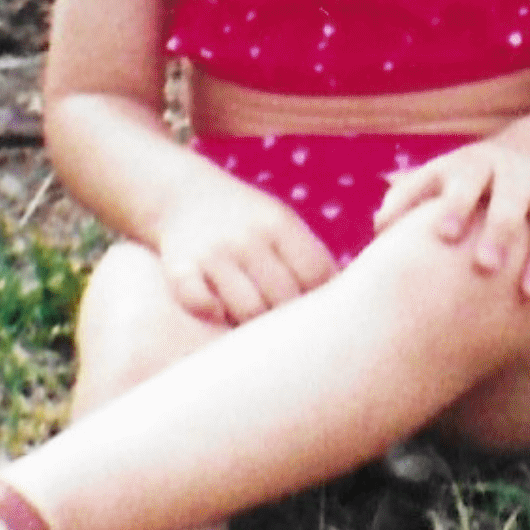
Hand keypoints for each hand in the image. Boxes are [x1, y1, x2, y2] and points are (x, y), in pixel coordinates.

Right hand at [155, 179, 336, 326]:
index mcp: (281, 224)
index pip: (317, 275)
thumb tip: (350, 311)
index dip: (322, 303)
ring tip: (256, 330)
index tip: (319, 318)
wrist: (180, 194)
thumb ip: (312, 262)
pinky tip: (217, 311)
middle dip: (289, 322)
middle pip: (284, 298)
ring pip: (247, 309)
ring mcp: (213, 252)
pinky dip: (211, 313)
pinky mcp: (179, 267)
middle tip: (288, 336)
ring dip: (252, 324)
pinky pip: (200, 303)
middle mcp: (248, 237)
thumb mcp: (282, 225)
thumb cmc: (246, 222)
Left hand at [374, 142, 529, 305]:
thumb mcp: (438, 179)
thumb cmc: (466, 185)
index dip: (456, 204)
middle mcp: (518, 171)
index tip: (444, 236)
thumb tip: (378, 229)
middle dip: (501, 231)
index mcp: (477, 162)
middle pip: (512, 200)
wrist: (528, 160)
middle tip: (486, 268)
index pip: (466, 179)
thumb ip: (408, 199)